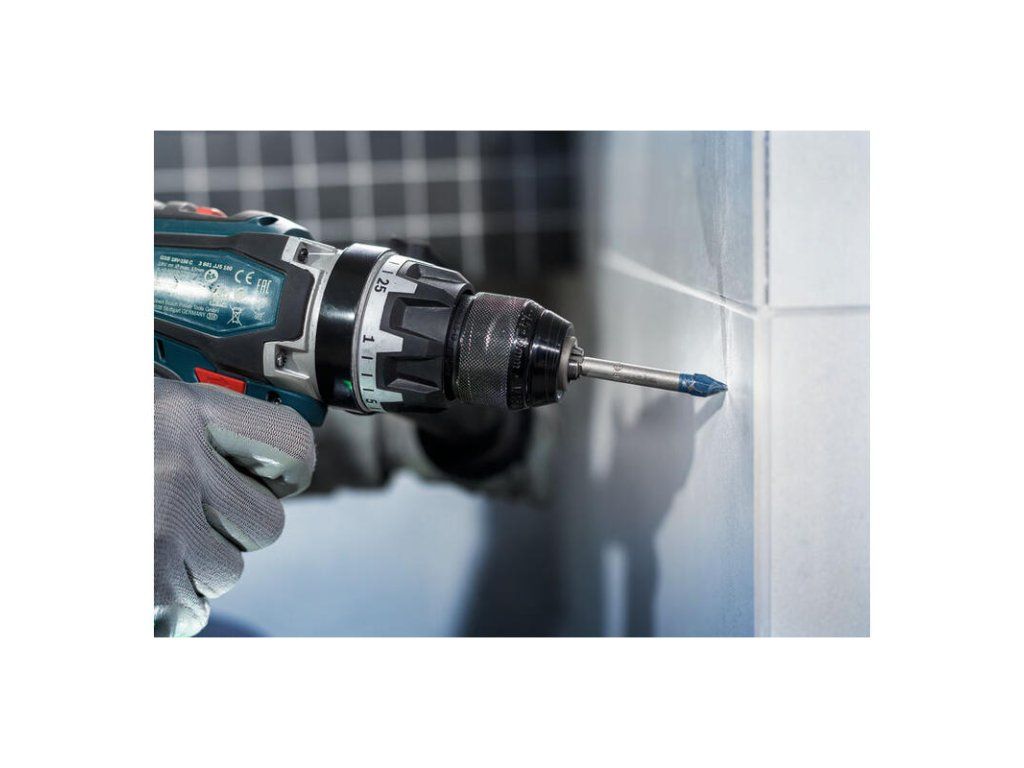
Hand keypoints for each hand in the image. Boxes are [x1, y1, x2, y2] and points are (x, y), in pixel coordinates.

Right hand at [154, 378, 315, 636]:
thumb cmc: (83, 454)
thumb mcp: (142, 410)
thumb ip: (200, 425)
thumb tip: (276, 455)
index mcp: (181, 408)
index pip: (293, 443)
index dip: (286, 471)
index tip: (260, 475)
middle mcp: (178, 462)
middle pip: (267, 522)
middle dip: (231, 532)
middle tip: (177, 516)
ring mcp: (160, 525)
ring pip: (228, 570)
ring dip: (194, 570)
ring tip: (146, 542)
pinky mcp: (144, 581)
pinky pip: (190, 610)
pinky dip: (166, 606)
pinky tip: (137, 576)